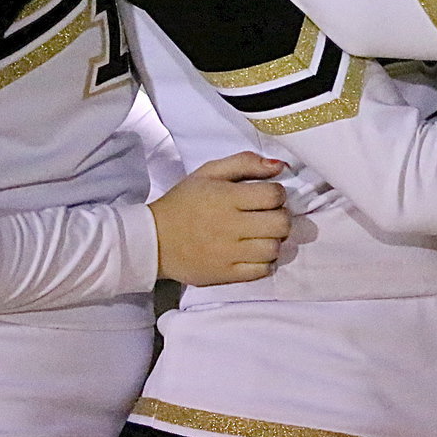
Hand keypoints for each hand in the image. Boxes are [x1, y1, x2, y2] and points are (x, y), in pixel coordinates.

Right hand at [148, 151, 290, 285]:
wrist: (154, 240)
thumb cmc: (184, 202)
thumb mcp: (209, 172)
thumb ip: (245, 163)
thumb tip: (279, 166)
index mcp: (226, 197)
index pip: (274, 195)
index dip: (278, 193)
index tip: (268, 195)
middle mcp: (231, 226)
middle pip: (280, 224)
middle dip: (281, 216)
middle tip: (269, 215)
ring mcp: (229, 253)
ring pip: (274, 249)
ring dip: (273, 240)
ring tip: (261, 234)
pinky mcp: (226, 274)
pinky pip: (262, 271)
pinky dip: (265, 261)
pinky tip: (254, 251)